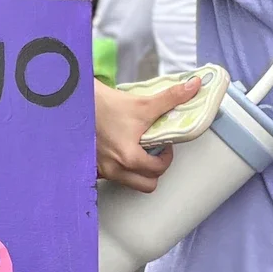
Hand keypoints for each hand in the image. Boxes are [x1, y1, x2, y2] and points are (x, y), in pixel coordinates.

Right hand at [96, 77, 203, 191]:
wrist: (76, 102)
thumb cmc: (107, 104)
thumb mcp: (143, 103)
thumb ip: (172, 98)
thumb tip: (196, 86)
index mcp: (129, 158)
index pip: (158, 170)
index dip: (167, 157)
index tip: (163, 144)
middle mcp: (114, 169)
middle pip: (146, 185)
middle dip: (154, 169)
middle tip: (153, 152)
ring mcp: (101, 170)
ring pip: (129, 183)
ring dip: (138, 171)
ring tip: (136, 151)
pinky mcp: (91, 167)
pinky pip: (111, 178)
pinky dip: (119, 169)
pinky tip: (117, 153)